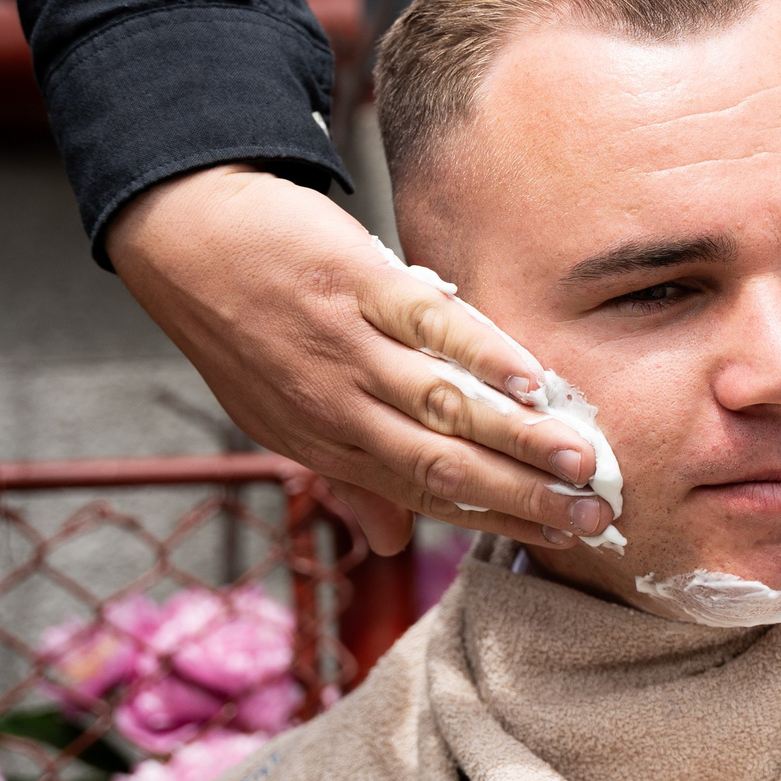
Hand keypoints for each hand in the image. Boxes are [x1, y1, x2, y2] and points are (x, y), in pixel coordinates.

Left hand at [105, 166, 616, 555]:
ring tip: (581, 459)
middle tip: (594, 515)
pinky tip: (531, 378)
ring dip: (519, 438)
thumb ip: (344, 479)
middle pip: (445, 465)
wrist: (186, 236)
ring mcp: (348, 348)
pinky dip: (483, 354)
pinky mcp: (358, 286)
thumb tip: (390, 544)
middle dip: (526, 497)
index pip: (427, 496)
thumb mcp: (277, 418)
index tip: (562, 536)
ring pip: (445, 406)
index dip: (499, 519)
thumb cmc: (242, 327)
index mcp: (326, 445)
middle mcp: (337, 409)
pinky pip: (430, 327)